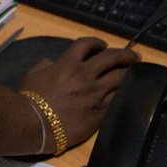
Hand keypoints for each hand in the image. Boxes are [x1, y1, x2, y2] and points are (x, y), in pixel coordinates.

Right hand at [19, 37, 139, 149]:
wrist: (34, 124)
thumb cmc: (29, 99)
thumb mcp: (33, 74)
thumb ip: (46, 65)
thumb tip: (53, 62)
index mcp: (68, 63)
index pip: (87, 44)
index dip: (97, 42)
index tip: (102, 45)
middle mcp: (85, 75)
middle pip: (111, 58)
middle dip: (125, 54)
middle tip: (134, 55)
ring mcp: (95, 93)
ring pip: (119, 77)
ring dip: (129, 72)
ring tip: (136, 72)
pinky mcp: (100, 111)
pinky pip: (117, 99)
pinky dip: (124, 92)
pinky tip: (128, 92)